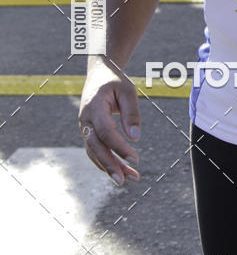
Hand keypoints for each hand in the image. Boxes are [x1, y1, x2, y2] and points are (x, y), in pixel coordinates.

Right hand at [78, 60, 140, 185]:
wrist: (99, 74)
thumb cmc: (115, 82)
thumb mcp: (128, 91)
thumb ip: (131, 113)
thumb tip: (135, 138)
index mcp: (94, 107)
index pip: (106, 131)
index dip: (119, 146)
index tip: (135, 158)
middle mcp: (85, 119)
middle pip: (95, 147)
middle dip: (109, 165)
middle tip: (124, 180)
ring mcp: (85, 127)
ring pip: (95, 152)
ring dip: (110, 167)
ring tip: (129, 179)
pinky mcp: (89, 132)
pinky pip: (95, 150)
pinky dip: (106, 161)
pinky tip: (121, 171)